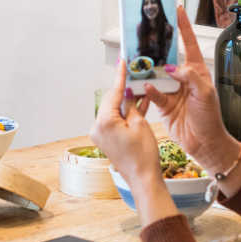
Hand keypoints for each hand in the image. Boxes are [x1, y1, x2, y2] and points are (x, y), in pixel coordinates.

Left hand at [90, 61, 177, 225]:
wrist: (143, 179)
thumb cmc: (143, 155)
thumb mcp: (140, 123)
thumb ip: (131, 105)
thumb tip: (127, 92)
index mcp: (104, 121)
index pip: (114, 93)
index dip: (121, 76)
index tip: (122, 61)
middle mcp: (97, 127)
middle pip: (112, 100)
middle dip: (124, 89)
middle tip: (134, 74)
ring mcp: (100, 134)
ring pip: (114, 110)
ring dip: (126, 101)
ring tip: (140, 89)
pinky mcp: (106, 139)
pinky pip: (115, 120)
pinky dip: (125, 114)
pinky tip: (137, 105)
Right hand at [144, 6, 240, 173]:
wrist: (205, 143)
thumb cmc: (210, 118)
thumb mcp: (205, 93)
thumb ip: (189, 76)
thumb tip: (172, 67)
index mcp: (197, 71)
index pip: (190, 44)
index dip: (184, 27)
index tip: (177, 9)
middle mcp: (184, 78)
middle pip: (169, 57)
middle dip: (159, 47)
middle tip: (147, 33)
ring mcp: (173, 91)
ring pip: (157, 75)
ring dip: (149, 69)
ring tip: (138, 59)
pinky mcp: (163, 105)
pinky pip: (152, 92)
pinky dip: (148, 89)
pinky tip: (145, 86)